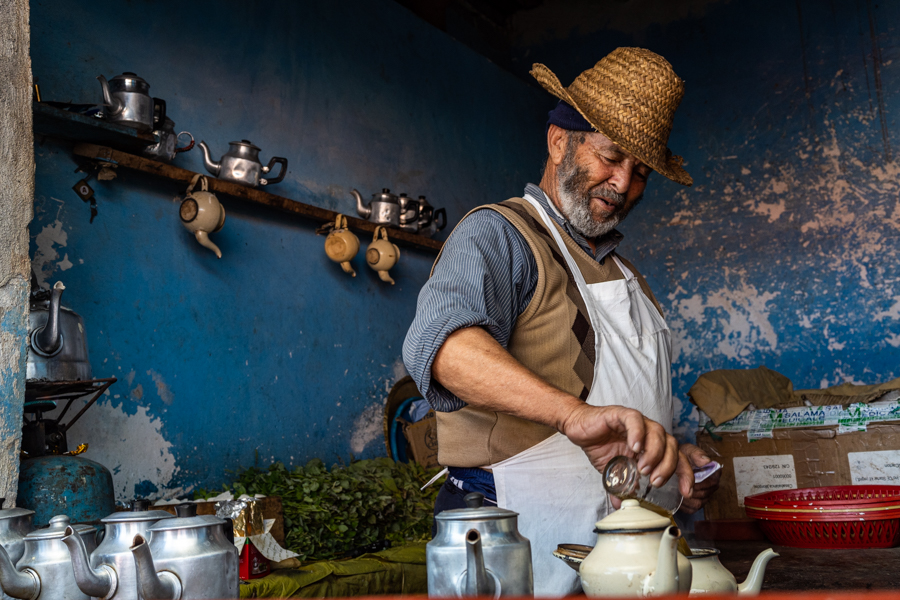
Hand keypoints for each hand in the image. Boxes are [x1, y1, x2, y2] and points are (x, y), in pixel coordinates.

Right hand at [559, 403, 692, 498]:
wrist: (579, 427)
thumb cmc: (599, 445)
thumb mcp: (613, 471)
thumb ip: (620, 486)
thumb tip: (622, 505)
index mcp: (652, 446)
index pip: (678, 458)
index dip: (686, 473)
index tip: (687, 491)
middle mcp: (649, 432)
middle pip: (672, 445)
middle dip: (668, 466)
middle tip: (656, 481)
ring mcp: (637, 422)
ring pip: (658, 432)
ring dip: (654, 452)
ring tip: (643, 468)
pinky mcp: (621, 414)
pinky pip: (635, 420)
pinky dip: (638, 433)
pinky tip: (634, 447)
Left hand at [679, 443, 721, 514]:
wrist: (673, 463)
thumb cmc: (682, 456)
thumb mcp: (688, 451)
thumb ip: (696, 454)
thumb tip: (706, 461)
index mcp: (714, 472)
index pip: (713, 482)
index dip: (700, 482)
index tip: (689, 479)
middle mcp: (712, 485)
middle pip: (704, 494)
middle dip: (690, 490)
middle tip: (678, 484)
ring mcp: (705, 495)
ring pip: (698, 503)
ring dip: (685, 498)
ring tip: (675, 490)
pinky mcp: (696, 504)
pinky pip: (691, 509)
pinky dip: (682, 505)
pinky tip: (676, 497)